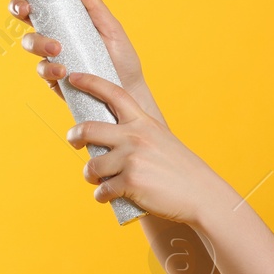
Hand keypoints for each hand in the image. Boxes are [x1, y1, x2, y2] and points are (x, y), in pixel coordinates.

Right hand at [10, 0, 144, 102]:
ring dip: (38, 43)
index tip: (25, 2)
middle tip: (28, 14)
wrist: (129, 90)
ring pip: (30, 45)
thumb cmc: (122, 57)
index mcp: (66, 22)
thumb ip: (95, 8)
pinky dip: (49, 69)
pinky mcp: (54, 79)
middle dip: (20, 14)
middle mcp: (55, 38)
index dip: (24, 1)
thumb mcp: (112, 30)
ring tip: (57, 50)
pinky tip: (63, 71)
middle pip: (27, 22)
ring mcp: (52, 58)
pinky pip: (43, 71)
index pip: (39, 6)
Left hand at [64, 70, 236, 225]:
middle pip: (88, 129)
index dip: (91, 83)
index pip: (113, 94)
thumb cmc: (180, 169)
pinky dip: (102, 196)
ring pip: (92, 166)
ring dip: (90, 175)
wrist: (200, 193)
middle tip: (74, 141)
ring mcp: (131, 159)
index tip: (74, 77)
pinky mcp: (130, 182)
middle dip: (74, 136)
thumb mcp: (160, 140)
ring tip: (98, 180)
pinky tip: (108, 196)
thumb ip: (136, 134)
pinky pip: (102, 190)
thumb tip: (107, 140)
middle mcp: (135, 137)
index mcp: (143, 122)